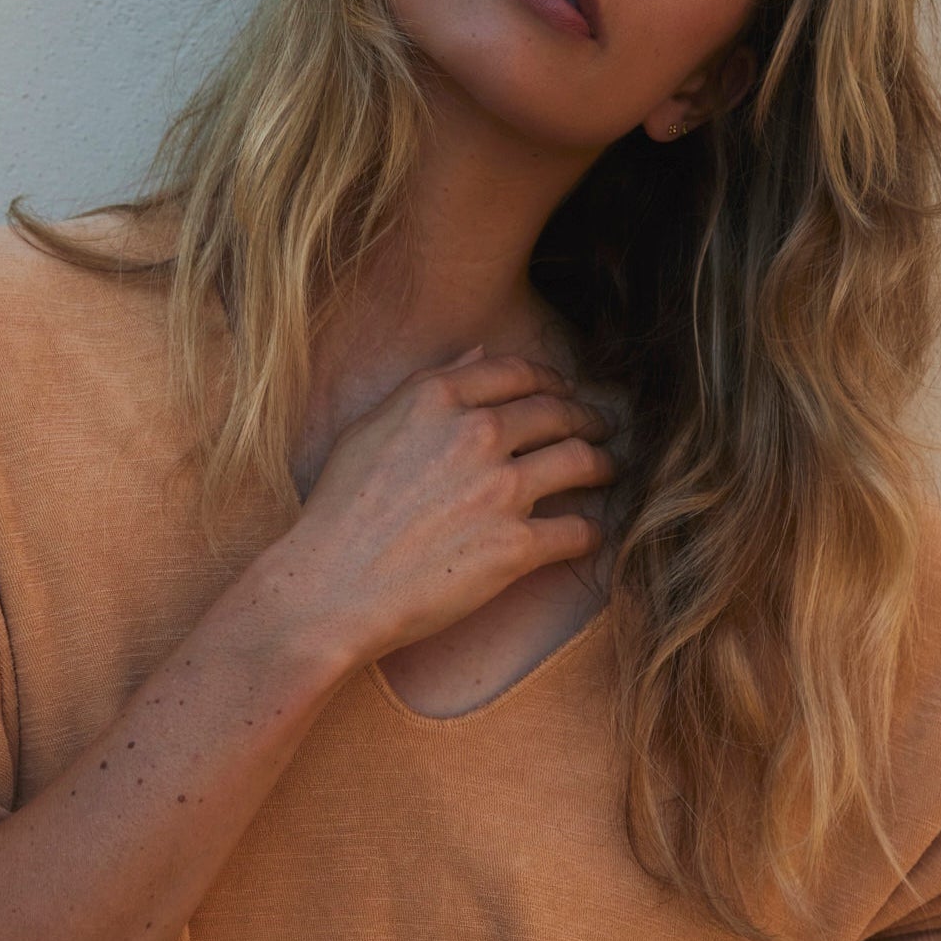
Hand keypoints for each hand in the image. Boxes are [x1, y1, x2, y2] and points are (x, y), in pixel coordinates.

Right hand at [272, 345, 619, 664]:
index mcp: (437, 399)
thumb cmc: (339, 511)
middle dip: (586, 418)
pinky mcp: (516, 546)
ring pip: (580, 462)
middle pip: (557, 412)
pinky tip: (593, 534)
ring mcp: (500, 490)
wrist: (332, 586)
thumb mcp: (370, 429)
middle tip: (599, 429)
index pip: (518, 374)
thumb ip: (425, 388)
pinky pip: (577, 530)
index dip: (552, 380)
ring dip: (602, 465)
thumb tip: (476, 354)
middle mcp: (475, 434)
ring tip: (609, 470)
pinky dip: (592, 532)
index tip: (564, 390)